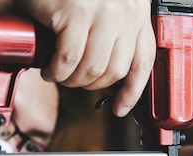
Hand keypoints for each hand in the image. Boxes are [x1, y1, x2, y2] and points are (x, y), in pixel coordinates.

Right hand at [17, 0, 155, 116]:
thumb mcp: (106, 4)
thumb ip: (114, 31)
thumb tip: (108, 71)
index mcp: (135, 13)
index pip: (142, 62)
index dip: (132, 92)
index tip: (120, 108)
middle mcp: (124, 13)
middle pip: (115, 71)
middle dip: (92, 86)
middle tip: (74, 82)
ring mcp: (101, 12)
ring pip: (92, 69)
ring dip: (72, 81)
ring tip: (59, 75)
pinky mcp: (75, 12)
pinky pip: (68, 59)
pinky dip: (56, 71)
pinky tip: (49, 68)